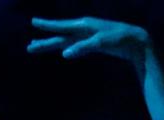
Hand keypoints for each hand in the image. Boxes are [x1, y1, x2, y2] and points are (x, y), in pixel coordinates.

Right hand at [28, 16, 151, 65]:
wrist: (135, 41)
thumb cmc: (119, 39)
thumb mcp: (101, 43)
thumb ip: (82, 47)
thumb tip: (64, 54)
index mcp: (83, 26)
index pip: (60, 26)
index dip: (47, 25)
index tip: (33, 21)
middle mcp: (82, 29)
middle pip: (59, 36)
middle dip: (44, 42)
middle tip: (29, 47)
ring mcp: (87, 36)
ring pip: (64, 41)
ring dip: (51, 45)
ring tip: (37, 48)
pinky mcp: (92, 43)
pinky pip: (74, 45)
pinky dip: (65, 47)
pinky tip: (62, 50)